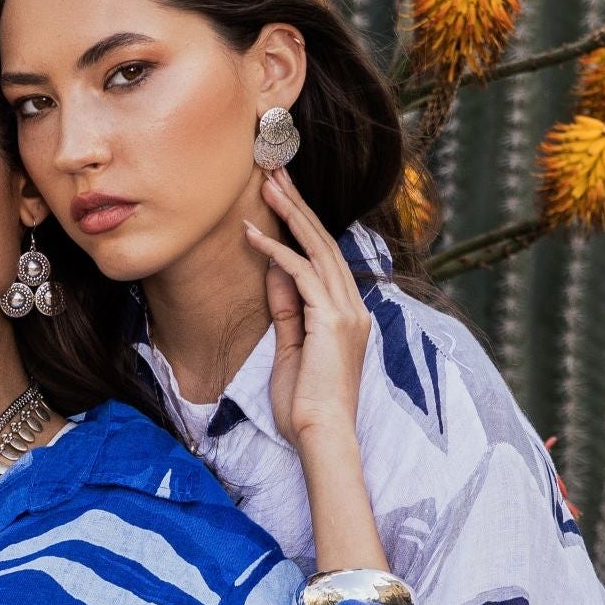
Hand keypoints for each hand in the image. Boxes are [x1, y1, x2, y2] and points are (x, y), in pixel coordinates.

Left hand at [243, 169, 372, 458]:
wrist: (321, 434)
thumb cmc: (306, 404)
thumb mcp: (292, 349)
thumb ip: (289, 310)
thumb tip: (275, 273)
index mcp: (348, 315)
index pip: (324, 258)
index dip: (303, 225)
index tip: (281, 197)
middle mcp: (353, 307)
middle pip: (325, 242)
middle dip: (299, 204)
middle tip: (276, 170)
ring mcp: (346, 312)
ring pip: (318, 248)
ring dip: (290, 213)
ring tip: (267, 183)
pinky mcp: (331, 321)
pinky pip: (301, 273)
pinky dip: (276, 252)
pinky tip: (252, 234)